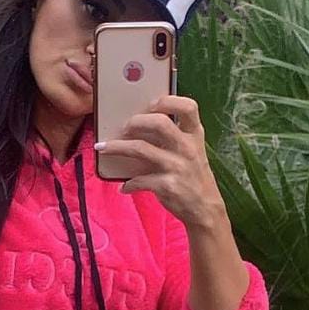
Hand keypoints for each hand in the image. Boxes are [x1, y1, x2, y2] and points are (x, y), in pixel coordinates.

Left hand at [95, 94, 225, 229]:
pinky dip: (128, 184)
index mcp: (194, 135)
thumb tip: (141, 125)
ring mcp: (177, 167)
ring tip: (103, 147)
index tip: (150, 103)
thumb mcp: (193, 151)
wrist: (205, 208)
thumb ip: (175, 137)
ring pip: (141, 149)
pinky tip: (124, 187)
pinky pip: (139, 180)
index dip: (168, 100)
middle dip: (136, 121)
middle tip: (123, 127)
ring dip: (117, 147)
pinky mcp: (167, 186)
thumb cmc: (193, 176)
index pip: (188, 107)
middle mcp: (187, 148)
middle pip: (159, 123)